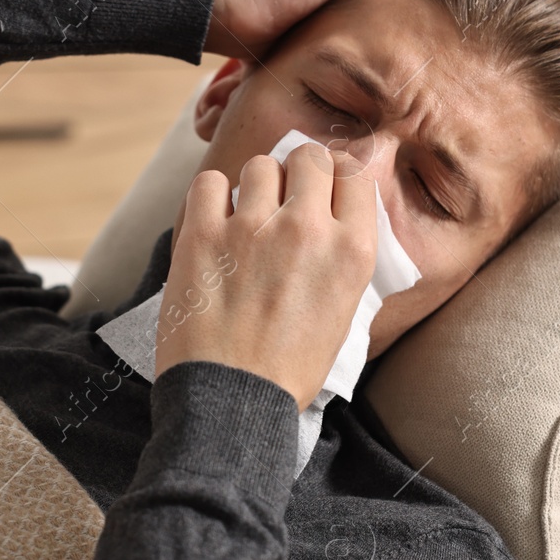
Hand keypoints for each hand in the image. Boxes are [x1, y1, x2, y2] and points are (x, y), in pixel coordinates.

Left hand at [155, 142, 375, 410]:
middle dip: (299, 172)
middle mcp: (307, 230)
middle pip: (309, 158)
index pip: (355, 174)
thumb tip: (336, 225)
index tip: (325, 185)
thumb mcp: (344, 318)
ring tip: (247, 216)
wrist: (233, 402)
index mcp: (351, 253)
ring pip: (261, 166)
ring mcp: (252, 229)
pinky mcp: (203, 236)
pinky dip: (212, 196)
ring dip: (256, 185)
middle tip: (286, 196)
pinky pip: (210, 183)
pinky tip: (215, 220)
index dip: (338, 174)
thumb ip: (344, 263)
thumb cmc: (289, 372)